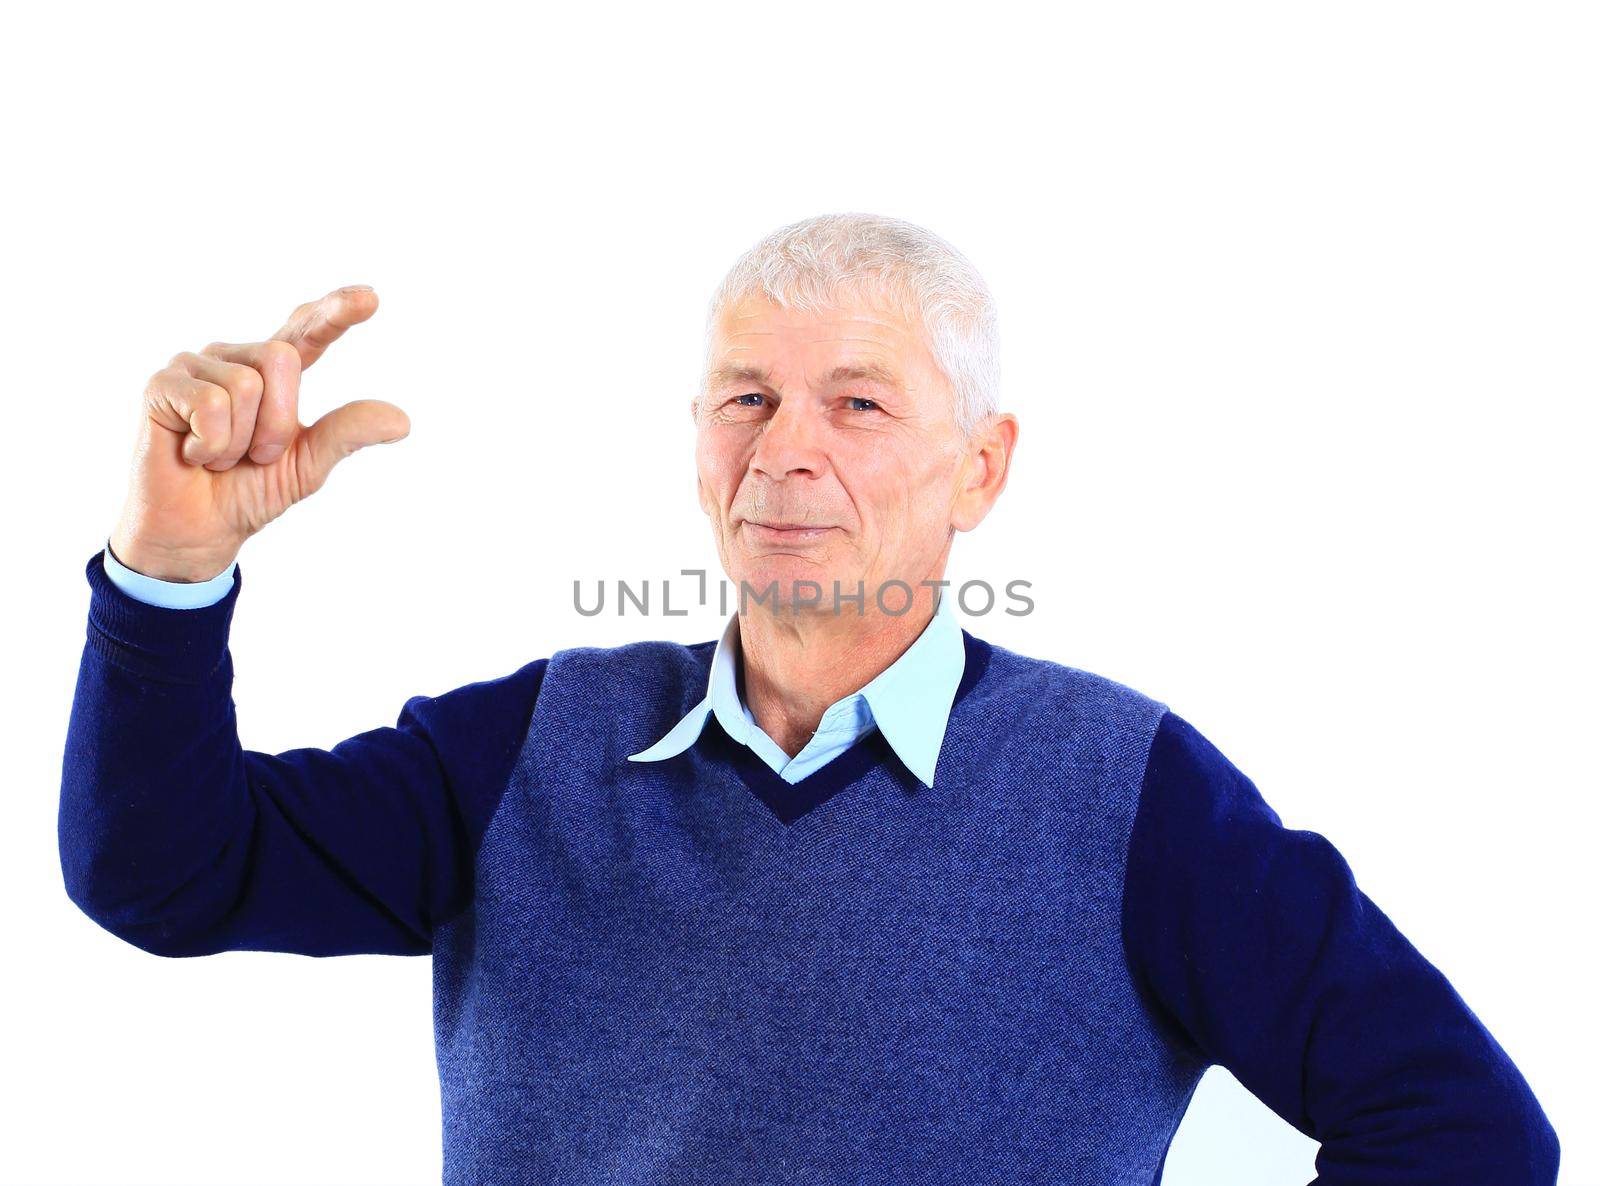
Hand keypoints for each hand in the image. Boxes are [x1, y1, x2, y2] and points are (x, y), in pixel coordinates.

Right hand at [109, 285, 408, 580]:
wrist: (197, 530)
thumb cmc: (249, 491)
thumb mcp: (307, 464)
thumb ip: (347, 433)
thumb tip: (402, 421)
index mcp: (273, 372)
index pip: (307, 331)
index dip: (335, 312)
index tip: (370, 297)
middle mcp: (235, 358)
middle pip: (283, 360)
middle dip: (278, 423)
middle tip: (254, 455)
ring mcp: (196, 365)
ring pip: (246, 386)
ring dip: (240, 441)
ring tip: (219, 456)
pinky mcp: (163, 383)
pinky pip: (210, 404)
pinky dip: (211, 445)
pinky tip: (192, 454)